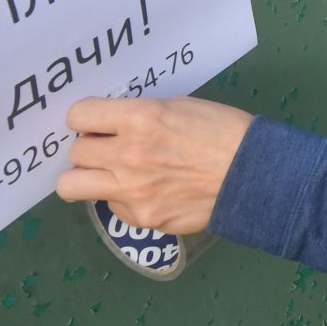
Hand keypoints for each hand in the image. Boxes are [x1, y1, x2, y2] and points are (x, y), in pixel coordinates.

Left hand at [56, 97, 253, 233]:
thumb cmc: (223, 131)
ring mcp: (131, 191)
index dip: (86, 118)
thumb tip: (114, 125)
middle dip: (90, 148)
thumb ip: (142, 115)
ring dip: (87, 177)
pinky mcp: (142, 218)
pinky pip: (112, 207)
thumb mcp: (179, 107)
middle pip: (74, 153)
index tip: (96, 123)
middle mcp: (127, 155)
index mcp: (140, 119)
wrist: (255, 175)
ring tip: (109, 175)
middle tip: (109, 149)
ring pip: (71, 186)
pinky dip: (123, 200)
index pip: (79, 115)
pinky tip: (150, 193)